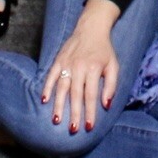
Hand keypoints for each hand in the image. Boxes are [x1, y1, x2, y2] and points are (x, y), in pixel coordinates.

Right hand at [41, 2, 122, 132]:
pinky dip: (47, 88)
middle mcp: (79, 67)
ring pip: (62, 87)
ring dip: (59, 105)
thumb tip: (106, 105)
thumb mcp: (113, 65)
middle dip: (74, 113)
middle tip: (72, 129)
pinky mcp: (58, 60)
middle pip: (75, 94)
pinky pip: (51, 76)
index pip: (91, 95)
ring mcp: (67, 63)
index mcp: (93, 69)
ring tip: (57, 120)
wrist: (91, 28)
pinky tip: (44, 100)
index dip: (90, 112)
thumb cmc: (104, 50)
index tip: (89, 127)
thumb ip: (111, 85)